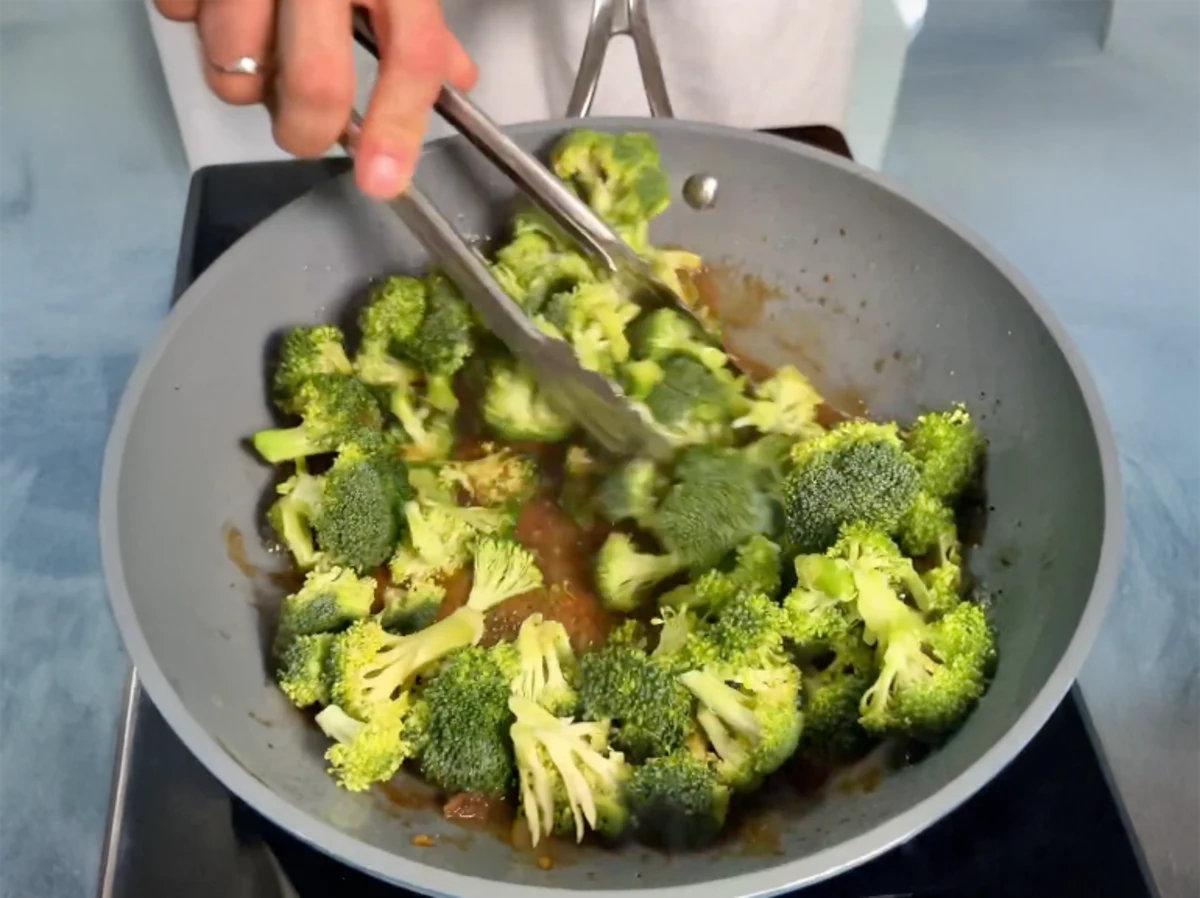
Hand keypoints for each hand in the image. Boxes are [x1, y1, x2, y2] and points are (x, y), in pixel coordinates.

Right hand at [154, 0, 477, 198]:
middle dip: (308, 133)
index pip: (411, 56)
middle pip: (314, 87)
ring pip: (234, 68)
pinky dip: (196, 19)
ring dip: (245, 78)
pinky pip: (178, 16)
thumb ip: (420, 17)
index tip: (382, 181)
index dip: (397, 128)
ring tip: (258, 39)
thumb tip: (456, 77)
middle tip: (310, 131)